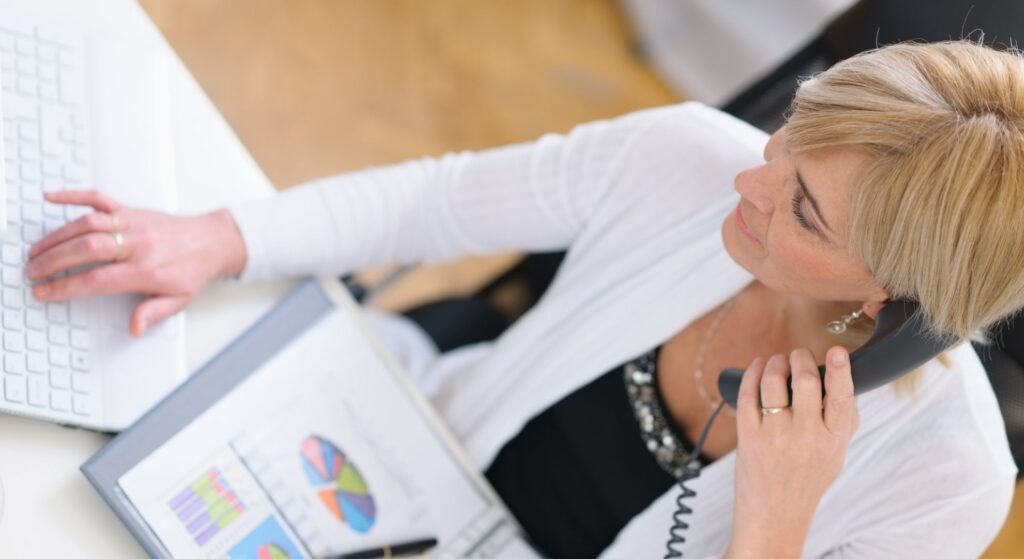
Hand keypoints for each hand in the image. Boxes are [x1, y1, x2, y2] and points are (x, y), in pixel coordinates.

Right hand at [26, 190, 247, 336]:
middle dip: (53, 260)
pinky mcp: (131, 210)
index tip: (44, 292)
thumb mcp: (179, 300)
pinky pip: (100, 198)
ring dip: (57, 235)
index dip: (66, 287)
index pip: (97, 279)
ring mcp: (133, 223)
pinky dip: (74, 195)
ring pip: (87, 223)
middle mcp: (137, 243)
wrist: (214, 241)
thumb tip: (134, 328)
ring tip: (36, 250)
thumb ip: (154, 313)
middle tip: (32, 271)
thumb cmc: (193, 270)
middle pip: (86, 249)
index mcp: (146, 269)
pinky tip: (52, 197)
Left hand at [725, 346, 859, 558]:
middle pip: (805, 383)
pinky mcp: (749, 436)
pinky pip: (748, 395)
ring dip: (776, 363)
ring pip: (774, 384)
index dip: (840, 371)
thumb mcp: (836, 454)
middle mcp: (805, 436)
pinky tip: (758, 366)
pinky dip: (752, 374)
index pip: (841, 400)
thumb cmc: (807, 480)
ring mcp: (774, 436)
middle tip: (799, 355)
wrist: (775, 513)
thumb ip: (844, 421)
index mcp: (832, 440)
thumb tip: (845, 383)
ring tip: (778, 361)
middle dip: (800, 359)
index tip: (837, 352)